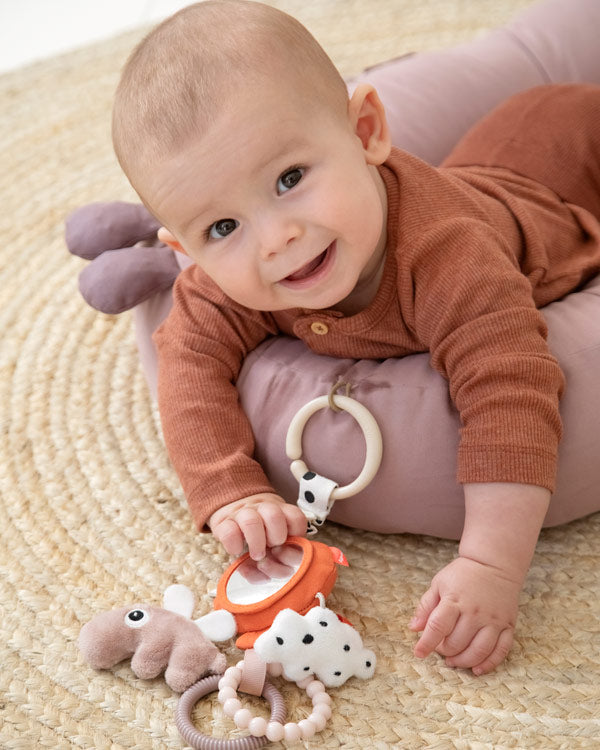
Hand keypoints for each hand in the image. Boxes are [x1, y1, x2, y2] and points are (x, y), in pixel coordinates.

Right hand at [208, 493, 306, 559]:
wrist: (234, 521)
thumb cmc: (260, 539)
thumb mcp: (275, 551)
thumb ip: (279, 564)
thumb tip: (266, 577)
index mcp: (283, 513)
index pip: (296, 519)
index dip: (294, 539)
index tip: (285, 550)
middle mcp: (264, 509)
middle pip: (274, 516)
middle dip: (275, 539)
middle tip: (271, 550)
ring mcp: (243, 514)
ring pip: (250, 521)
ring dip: (256, 543)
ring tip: (257, 555)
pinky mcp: (223, 523)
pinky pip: (228, 532)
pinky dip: (234, 547)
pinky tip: (238, 551)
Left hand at [409, 555, 520, 674]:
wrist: (495, 564)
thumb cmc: (463, 574)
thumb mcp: (439, 583)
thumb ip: (426, 606)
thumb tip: (413, 628)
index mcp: (455, 600)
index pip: (438, 626)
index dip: (426, 643)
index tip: (419, 653)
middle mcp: (475, 612)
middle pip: (457, 643)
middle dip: (444, 651)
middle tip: (440, 648)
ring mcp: (493, 620)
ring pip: (478, 651)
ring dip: (463, 662)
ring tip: (453, 662)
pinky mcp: (508, 625)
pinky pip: (500, 651)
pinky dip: (489, 664)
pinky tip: (477, 669)